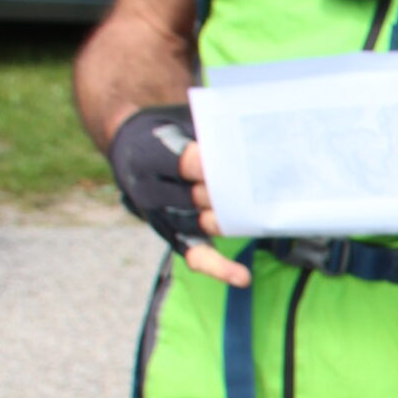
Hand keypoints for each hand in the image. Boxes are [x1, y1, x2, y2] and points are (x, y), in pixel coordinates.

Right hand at [107, 106, 249, 287]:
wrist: (130, 148)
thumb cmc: (165, 132)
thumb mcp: (177, 120)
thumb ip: (207, 132)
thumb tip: (252, 139)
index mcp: (149, 155)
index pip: (182, 162)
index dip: (209, 164)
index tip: (236, 161)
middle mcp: (151, 190)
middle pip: (197, 196)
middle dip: (231, 193)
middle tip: (266, 189)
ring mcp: (162, 216)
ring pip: (203, 224)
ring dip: (233, 222)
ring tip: (267, 218)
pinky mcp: (173, 236)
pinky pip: (196, 255)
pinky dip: (219, 268)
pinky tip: (242, 277)